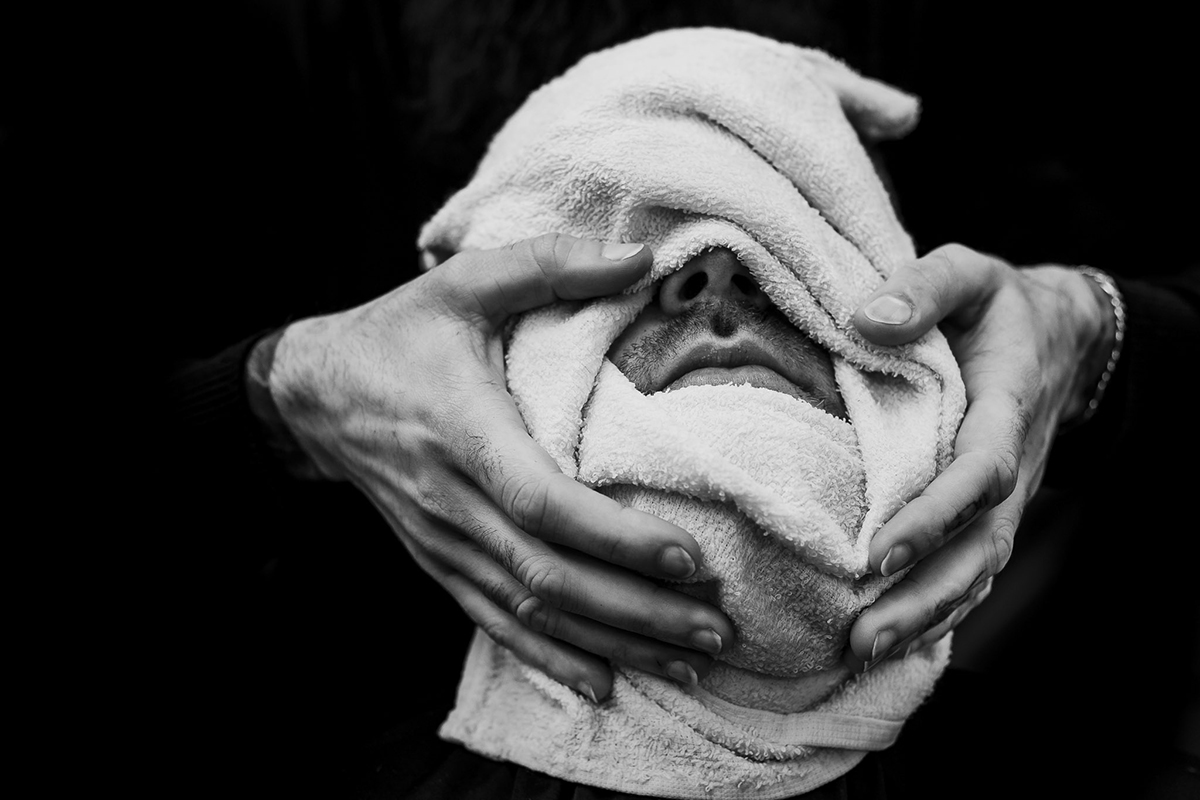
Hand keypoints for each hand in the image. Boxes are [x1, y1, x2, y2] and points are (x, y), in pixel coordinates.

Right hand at [269, 233, 734, 700]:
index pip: (543, 503)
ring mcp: (443, 542)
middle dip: (638, 610)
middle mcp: (452, 501)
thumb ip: (550, 265)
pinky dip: (552, 657)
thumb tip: (642, 258)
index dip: (615, 538)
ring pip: (530, 611)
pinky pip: (496, 622)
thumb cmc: (399, 334)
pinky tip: (604, 683)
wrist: (314, 395)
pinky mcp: (439, 562)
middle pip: (549, 576)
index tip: (689, 558)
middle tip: (716, 629)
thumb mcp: (464, 282)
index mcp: (462, 430)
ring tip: (689, 663)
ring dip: (612, 642)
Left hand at [843, 243, 1113, 669]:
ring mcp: (1005, 500)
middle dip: (925, 594)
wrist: (1057, 336)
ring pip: (978, 571)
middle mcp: (1011, 466)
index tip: (880, 550)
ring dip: (927, 616)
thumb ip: (924, 288)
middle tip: (864, 633)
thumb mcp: (967, 273)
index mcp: (1005, 408)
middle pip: (981, 546)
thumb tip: (865, 319)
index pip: (979, 474)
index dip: (935, 516)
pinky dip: (939, 610)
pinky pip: (971, 571)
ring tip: (865, 650)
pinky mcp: (989, 514)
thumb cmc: (997, 306)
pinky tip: (893, 641)